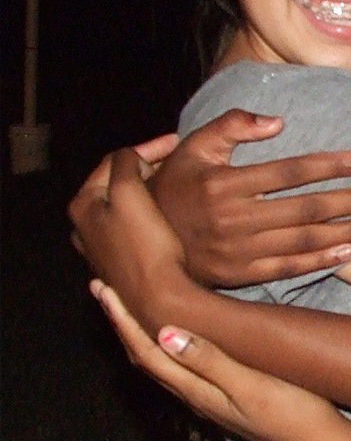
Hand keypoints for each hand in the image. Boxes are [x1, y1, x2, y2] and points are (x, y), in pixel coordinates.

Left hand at [69, 147, 192, 331]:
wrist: (159, 297)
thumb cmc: (145, 244)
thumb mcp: (131, 193)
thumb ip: (126, 164)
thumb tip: (131, 157)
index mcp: (83, 206)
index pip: (113, 162)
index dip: (146, 148)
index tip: (177, 142)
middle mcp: (86, 227)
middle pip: (118, 184)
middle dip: (147, 169)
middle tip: (177, 162)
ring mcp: (104, 248)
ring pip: (128, 205)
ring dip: (151, 191)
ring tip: (177, 183)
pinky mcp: (124, 262)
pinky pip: (137, 226)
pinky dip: (153, 213)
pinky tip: (172, 213)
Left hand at [90, 279, 344, 440]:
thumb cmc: (292, 412)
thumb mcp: (250, 385)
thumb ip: (209, 361)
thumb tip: (164, 334)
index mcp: (197, 391)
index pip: (147, 352)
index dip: (122, 321)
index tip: (104, 290)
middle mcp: (196, 396)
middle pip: (146, 357)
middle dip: (123, 324)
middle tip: (105, 290)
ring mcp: (211, 399)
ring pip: (162, 364)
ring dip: (140, 334)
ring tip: (130, 309)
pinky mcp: (226, 397)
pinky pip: (181, 368)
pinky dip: (165, 345)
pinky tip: (176, 337)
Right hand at [150, 108, 350, 287]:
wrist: (140, 241)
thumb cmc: (174, 185)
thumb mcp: (192, 146)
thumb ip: (231, 126)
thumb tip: (277, 121)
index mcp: (225, 184)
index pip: (292, 172)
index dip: (333, 165)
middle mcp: (235, 219)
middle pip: (309, 208)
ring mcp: (239, 252)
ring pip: (306, 239)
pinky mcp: (241, 276)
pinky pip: (288, 268)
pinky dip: (320, 259)